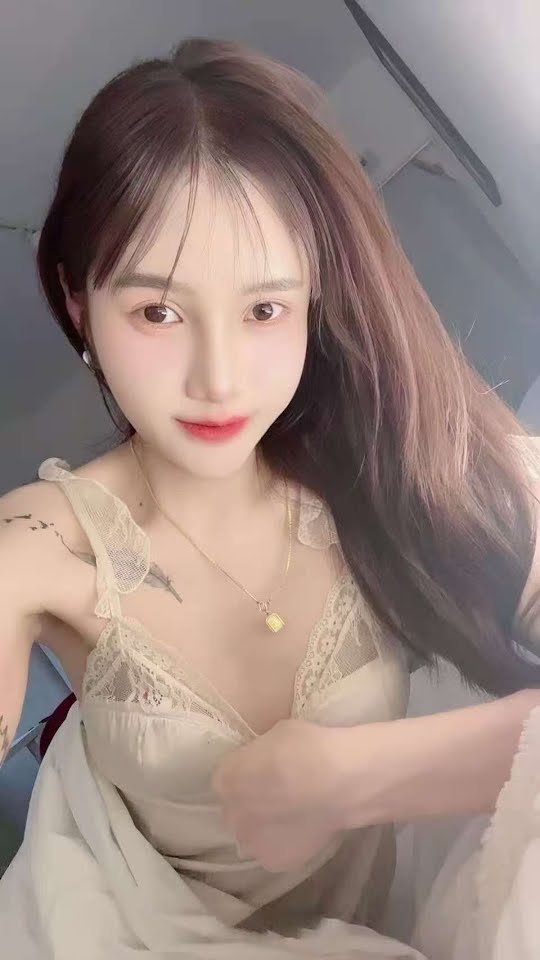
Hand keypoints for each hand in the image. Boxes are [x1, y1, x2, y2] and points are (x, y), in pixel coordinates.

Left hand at [212, 718, 343, 871]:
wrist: (338, 782)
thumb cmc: (307, 748)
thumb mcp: (274, 735)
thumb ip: (260, 756)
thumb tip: (265, 765)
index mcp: (225, 779)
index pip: (229, 779)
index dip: (249, 775)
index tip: (268, 773)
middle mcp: (230, 814)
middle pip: (238, 809)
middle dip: (254, 803)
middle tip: (282, 794)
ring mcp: (250, 842)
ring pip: (253, 835)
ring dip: (267, 827)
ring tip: (295, 816)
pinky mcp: (273, 862)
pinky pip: (275, 852)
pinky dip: (286, 843)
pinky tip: (304, 830)